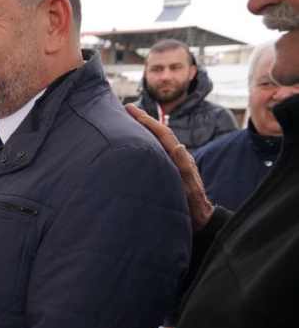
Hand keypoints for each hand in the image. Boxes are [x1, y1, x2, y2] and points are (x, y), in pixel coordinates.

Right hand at [125, 104, 213, 231]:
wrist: (199, 220)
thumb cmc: (192, 207)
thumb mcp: (189, 188)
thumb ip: (185, 168)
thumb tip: (179, 146)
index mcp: (180, 158)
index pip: (163, 134)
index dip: (147, 121)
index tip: (131, 110)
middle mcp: (177, 157)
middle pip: (160, 132)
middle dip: (144, 119)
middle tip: (127, 108)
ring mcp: (173, 163)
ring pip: (158, 140)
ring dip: (144, 128)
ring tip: (129, 120)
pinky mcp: (169, 169)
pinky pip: (156, 150)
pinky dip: (146, 142)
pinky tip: (137, 142)